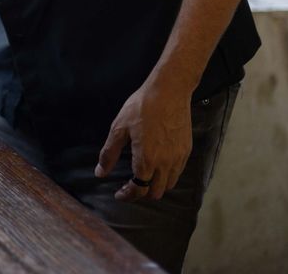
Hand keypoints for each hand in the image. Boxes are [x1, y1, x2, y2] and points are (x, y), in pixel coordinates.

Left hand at [94, 79, 192, 201]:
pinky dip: (167, 176)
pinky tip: (157, 165)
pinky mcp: (187, 150)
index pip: (139, 189)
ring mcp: (179, 158)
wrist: (169, 91)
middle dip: (141, 193)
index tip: (119, 194)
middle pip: (155, 192)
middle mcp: (165, 164)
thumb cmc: (141, 107)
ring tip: (143, 177)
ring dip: (155, 186)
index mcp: (147, 160)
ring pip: (169, 185)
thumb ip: (109, 153)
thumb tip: (100, 173)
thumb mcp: (119, 128)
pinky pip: (178, 172)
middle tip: (129, 185)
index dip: (128, 195)